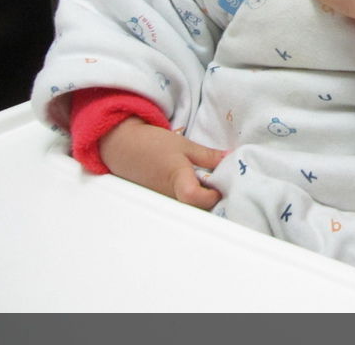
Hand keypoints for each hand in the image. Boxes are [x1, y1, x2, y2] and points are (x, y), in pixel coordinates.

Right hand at [98, 117, 226, 209]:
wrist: (124, 147)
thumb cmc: (153, 144)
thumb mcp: (185, 145)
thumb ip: (208, 156)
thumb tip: (230, 159)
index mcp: (177, 178)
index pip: (195, 197)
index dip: (212, 195)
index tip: (220, 187)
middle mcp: (168, 196)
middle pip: (196, 209)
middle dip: (211, 200)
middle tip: (219, 186)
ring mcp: (162, 202)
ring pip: (188, 209)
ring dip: (201, 201)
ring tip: (207, 187)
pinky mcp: (159, 204)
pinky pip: (179, 207)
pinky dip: (189, 202)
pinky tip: (194, 190)